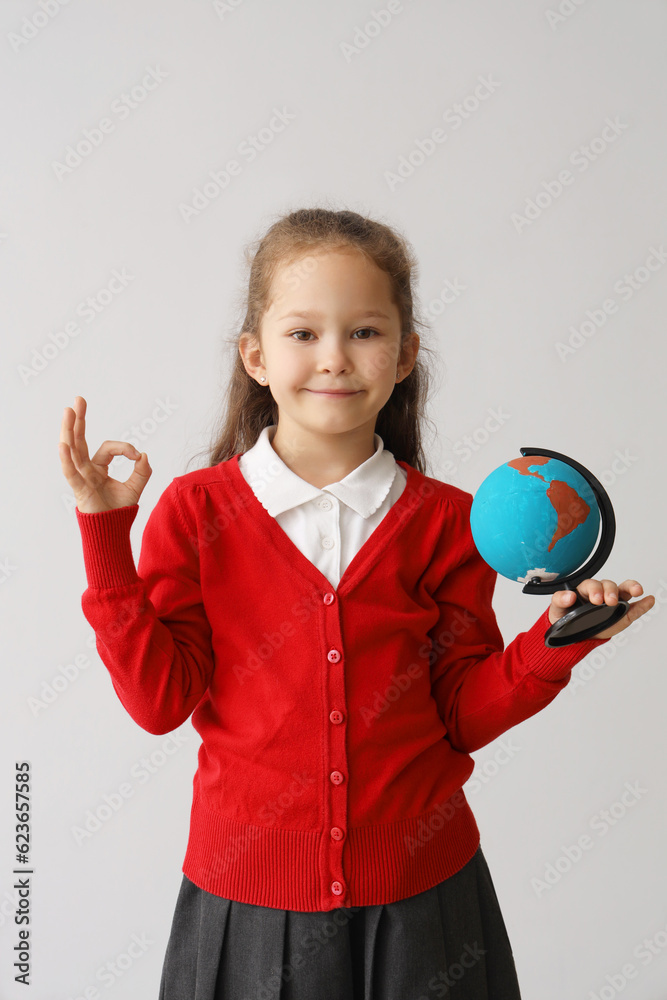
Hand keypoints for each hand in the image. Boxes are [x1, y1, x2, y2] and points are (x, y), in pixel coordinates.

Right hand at [59, 395, 151, 512]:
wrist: (113, 530)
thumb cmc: (119, 510)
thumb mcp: (135, 488)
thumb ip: (142, 471)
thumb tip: (145, 455)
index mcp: (98, 468)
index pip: (109, 448)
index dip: (125, 449)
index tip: (138, 456)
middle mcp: (86, 469)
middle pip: (80, 440)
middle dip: (79, 420)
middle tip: (78, 400)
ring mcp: (81, 478)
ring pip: (72, 450)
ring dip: (70, 430)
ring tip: (68, 411)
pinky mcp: (79, 489)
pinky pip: (70, 472)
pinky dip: (66, 458)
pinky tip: (62, 443)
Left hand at [548, 578, 654, 639]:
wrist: (572, 635)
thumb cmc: (565, 617)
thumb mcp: (558, 609)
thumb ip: (560, 600)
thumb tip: (569, 595)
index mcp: (585, 590)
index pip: (592, 584)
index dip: (595, 589)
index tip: (596, 599)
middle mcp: (601, 593)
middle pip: (609, 585)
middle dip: (611, 591)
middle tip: (610, 601)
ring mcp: (614, 603)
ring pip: (624, 590)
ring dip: (631, 588)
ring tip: (637, 590)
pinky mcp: (622, 614)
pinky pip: (634, 608)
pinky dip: (643, 604)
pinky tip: (648, 600)